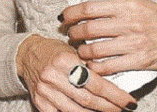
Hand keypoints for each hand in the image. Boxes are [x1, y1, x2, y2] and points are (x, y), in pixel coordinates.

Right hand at [16, 35, 137, 111]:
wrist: (26, 54)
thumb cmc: (53, 51)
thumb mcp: (72, 52)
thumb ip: (89, 67)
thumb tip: (114, 85)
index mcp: (65, 61)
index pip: (96, 83)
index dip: (115, 95)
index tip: (129, 101)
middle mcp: (54, 76)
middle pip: (88, 99)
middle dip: (109, 107)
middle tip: (122, 109)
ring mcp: (45, 91)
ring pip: (76, 110)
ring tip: (108, 111)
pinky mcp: (39, 102)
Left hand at [61, 0, 156, 75]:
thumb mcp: (138, 2)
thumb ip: (115, 6)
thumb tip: (88, 10)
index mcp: (127, 4)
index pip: (89, 8)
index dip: (71, 13)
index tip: (64, 17)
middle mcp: (129, 22)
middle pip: (88, 29)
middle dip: (74, 34)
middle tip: (70, 35)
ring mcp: (134, 42)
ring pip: (95, 49)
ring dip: (82, 52)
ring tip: (80, 51)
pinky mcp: (139, 60)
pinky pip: (109, 66)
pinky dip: (96, 68)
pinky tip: (92, 66)